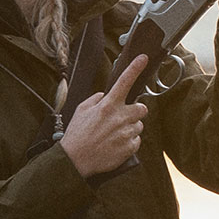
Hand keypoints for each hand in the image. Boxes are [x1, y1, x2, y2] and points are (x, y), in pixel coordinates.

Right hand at [61, 54, 148, 178]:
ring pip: (139, 125)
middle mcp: (120, 117)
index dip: (135, 68)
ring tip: (114, 135)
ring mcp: (126, 133)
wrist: (75, 160)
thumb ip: (95, 100)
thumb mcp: (80, 111)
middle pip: (142, 108)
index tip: (143, 58)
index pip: (124, 82)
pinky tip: (116, 145)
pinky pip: (137, 141)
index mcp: (108, 105)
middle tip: (123, 118)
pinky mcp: (129, 147)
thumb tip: (104, 96)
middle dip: (135, 112)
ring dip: (130, 128)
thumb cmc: (77, 135)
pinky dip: (129, 142)